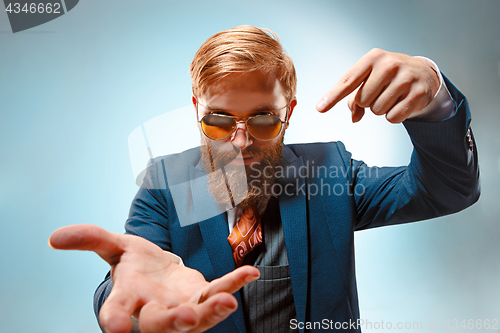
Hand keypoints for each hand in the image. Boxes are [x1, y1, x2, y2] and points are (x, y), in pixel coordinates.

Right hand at [48, 224, 259, 332]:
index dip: (114, 321)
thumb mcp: (113, 247)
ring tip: (227, 302)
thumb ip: (90, 239)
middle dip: (173, 321)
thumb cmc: (135, 265)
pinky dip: (234, 283)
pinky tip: (250, 273)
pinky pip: (219, 291)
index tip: (115, 329)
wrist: (159, 272)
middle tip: (185, 317)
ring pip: (196, 315)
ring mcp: (181, 307)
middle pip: (160, 323)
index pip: (116, 314)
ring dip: (210, 310)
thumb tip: (54, 237)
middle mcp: (153, 311)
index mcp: (127, 299)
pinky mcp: (202, 296)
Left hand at [316, 48, 439, 122]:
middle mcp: (389, 65)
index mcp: (373, 58)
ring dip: (382, 109)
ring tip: (393, 95)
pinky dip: (394, 116)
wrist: (423, 73)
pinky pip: (392, 118)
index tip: (320, 108)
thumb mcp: (370, 79)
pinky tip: (402, 102)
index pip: (348, 81)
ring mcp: (405, 78)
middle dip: (368, 102)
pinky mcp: (417, 93)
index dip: (332, 96)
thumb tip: (354, 117)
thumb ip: (355, 98)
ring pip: (377, 110)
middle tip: (381, 91)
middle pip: (362, 100)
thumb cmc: (389, 76)